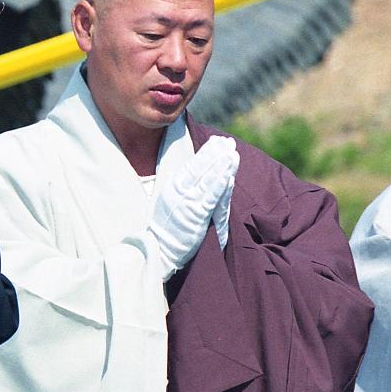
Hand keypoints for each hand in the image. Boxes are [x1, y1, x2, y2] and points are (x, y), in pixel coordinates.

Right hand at [147, 136, 238, 279]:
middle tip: (228, 141)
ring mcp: (187, 203)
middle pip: (200, 168)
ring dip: (221, 165)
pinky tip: (228, 176)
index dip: (205, 152)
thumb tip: (194, 175)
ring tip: (232, 153)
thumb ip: (182, 189)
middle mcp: (178, 191)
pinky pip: (211, 198)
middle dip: (215, 154)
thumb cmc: (166, 229)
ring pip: (207, 180)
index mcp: (172, 187)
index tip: (217, 141)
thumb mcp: (170, 203)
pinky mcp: (196, 216)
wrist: (158, 250)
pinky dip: (219, 185)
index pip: (192, 165)